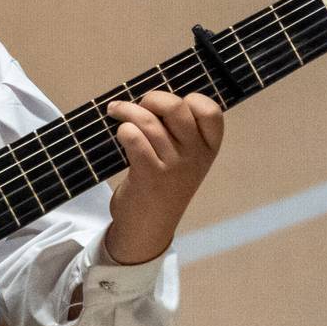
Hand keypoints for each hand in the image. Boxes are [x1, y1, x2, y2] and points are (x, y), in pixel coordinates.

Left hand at [102, 91, 223, 263]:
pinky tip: (120, 133)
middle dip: (153, 99)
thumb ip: (178, 132)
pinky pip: (135, 138)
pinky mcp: (149, 175)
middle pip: (176, 108)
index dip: (190, 100)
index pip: (211, 112)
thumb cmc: (164, 184)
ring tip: (115, 110)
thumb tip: (152, 99)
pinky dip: (124, 130)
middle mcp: (195, 156)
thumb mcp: (184, 160)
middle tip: (139, 106)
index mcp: (208, 148)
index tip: (170, 109)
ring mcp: (174, 167)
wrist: (148, 227)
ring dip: (126, 110)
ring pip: (148, 122)